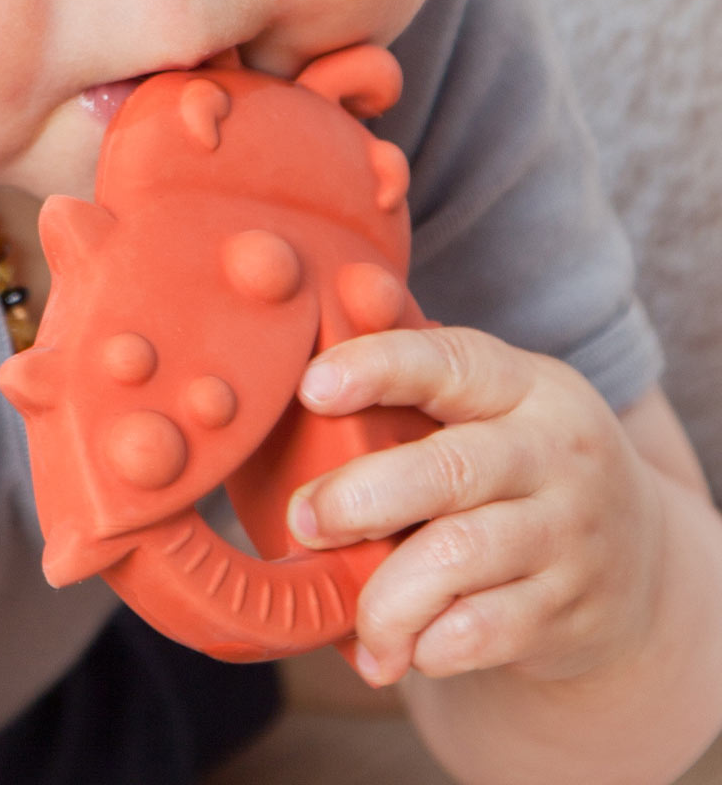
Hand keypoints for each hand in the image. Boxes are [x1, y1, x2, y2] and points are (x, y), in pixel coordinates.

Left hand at [287, 327, 664, 687]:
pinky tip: (403, 648)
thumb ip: (417, 369)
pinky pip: (486, 631)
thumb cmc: (519, 461)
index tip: (312, 388)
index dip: (376, 368)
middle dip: (361, 498)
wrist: (639, 562)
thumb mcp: (490, 403)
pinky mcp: (570, 610)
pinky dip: (431, 644)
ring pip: (462, 558)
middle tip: (304, 520)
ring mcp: (569, 535)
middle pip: (448, 470)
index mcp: (523, 386)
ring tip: (353, 617)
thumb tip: (341, 297)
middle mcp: (554, 454)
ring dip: (388, 594)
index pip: (448, 362)